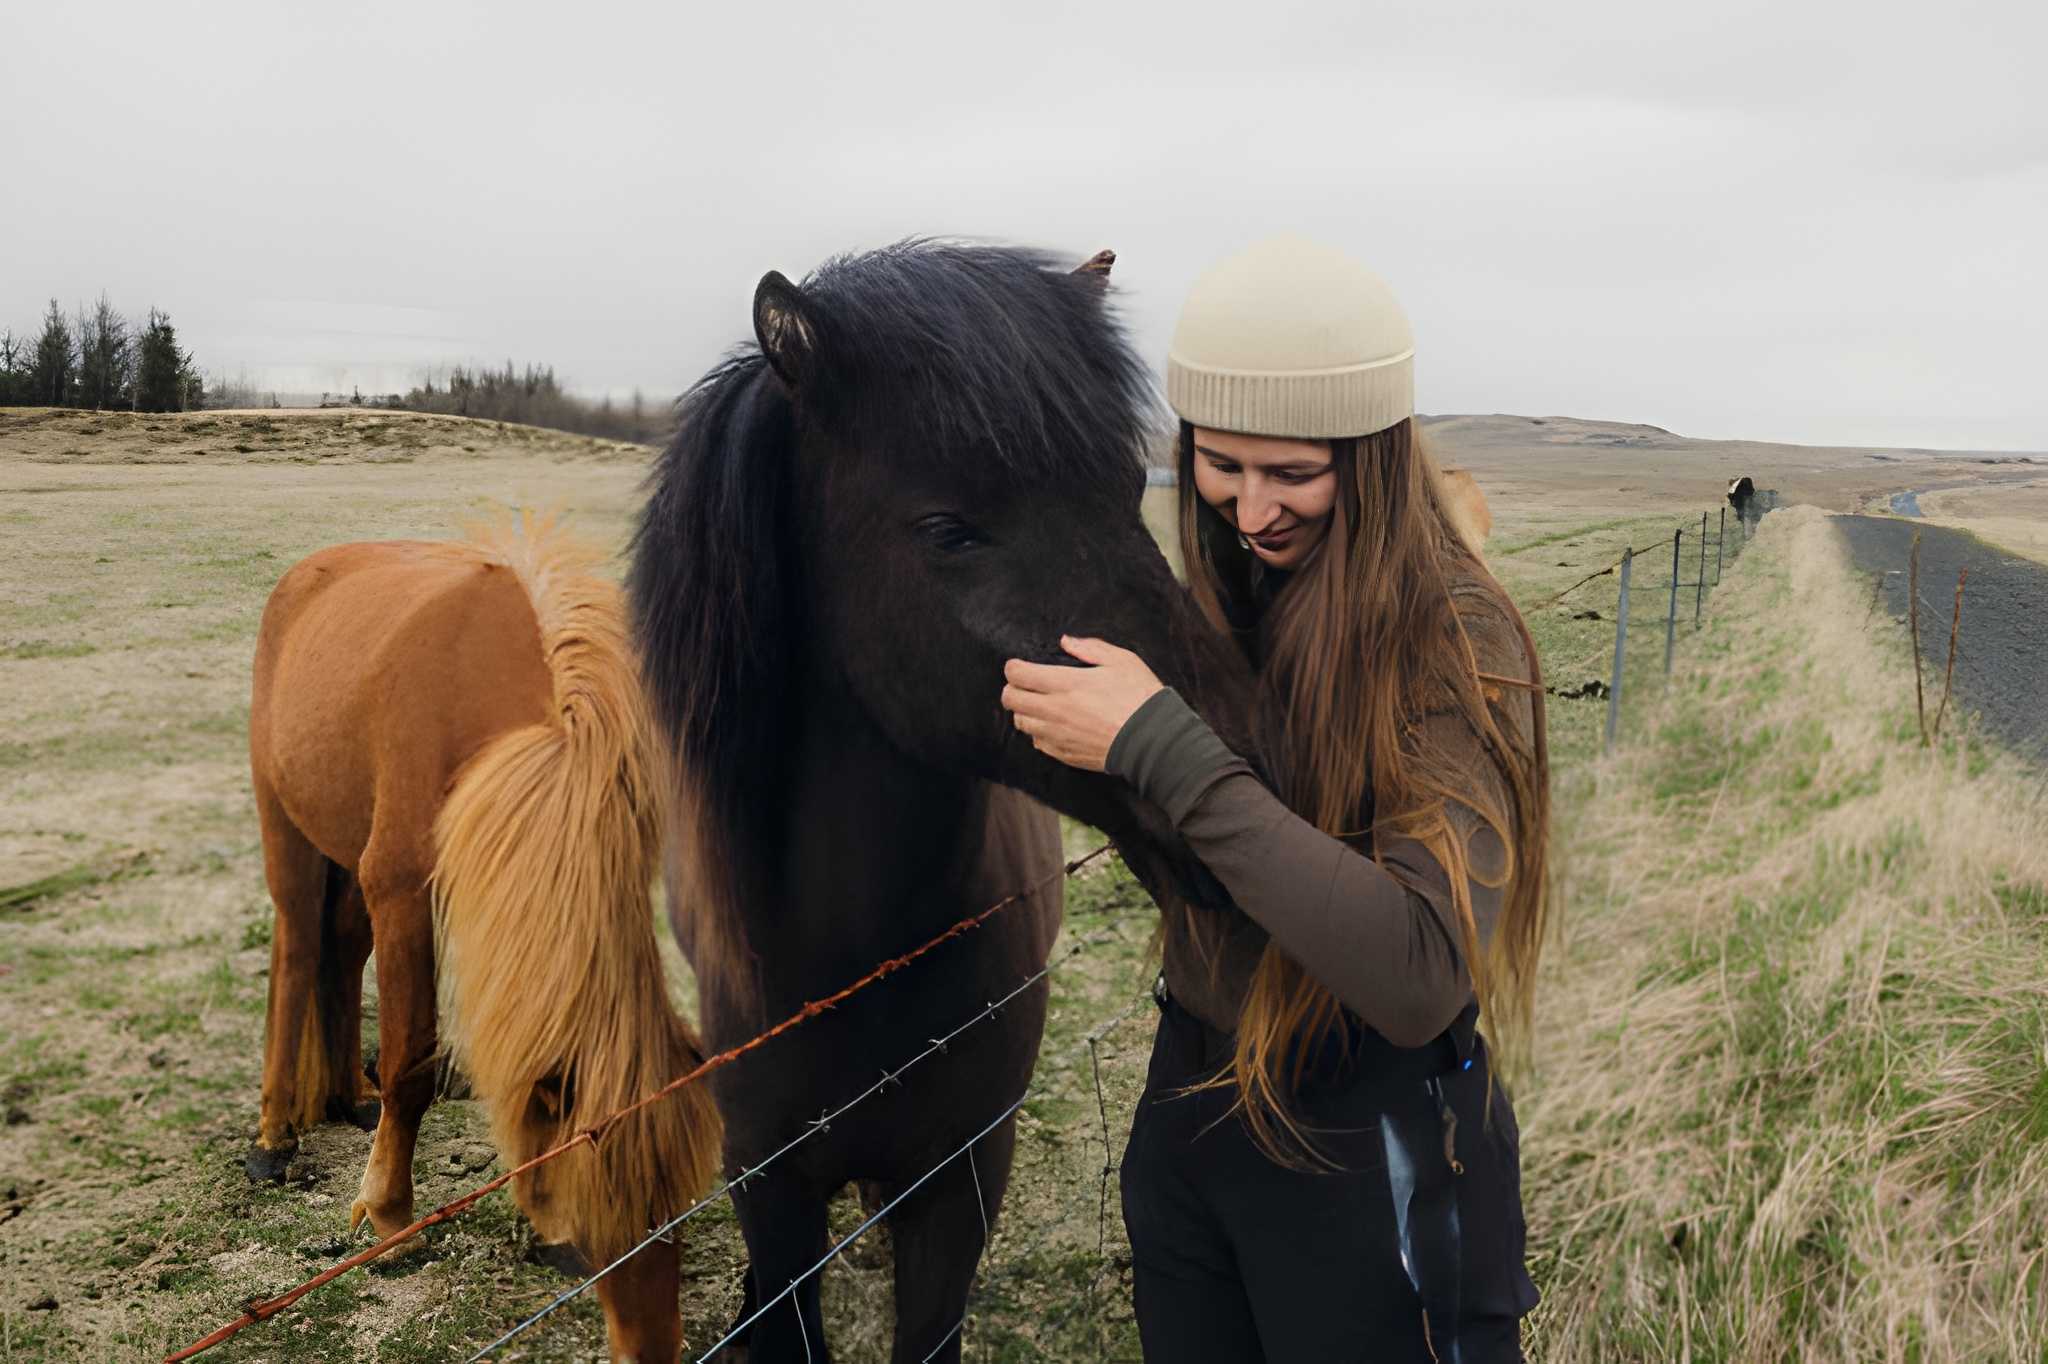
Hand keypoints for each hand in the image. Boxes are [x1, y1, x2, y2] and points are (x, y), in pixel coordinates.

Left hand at [1001, 635, 1164, 772]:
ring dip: (1025, 711)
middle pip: (1011, 700)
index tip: (1020, 666)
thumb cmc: (1140, 697)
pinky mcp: (1065, 754)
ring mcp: (1058, 735)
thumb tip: (1066, 641)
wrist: (1153, 740)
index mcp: (1066, 683)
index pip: (1018, 674)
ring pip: (1021, 723)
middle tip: (1026, 684)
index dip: (1013, 667)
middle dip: (1012, 689)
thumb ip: (1090, 648)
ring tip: (1040, 705)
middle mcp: (1056, 710)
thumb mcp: (1121, 661)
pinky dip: (1039, 733)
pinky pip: (1037, 743)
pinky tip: (1055, 725)